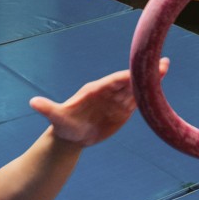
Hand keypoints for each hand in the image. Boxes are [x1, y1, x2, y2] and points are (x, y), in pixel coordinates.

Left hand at [29, 58, 168, 147]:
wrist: (72, 135)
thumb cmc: (63, 125)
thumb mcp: (56, 118)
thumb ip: (47, 109)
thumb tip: (33, 103)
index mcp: (94, 90)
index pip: (113, 81)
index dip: (127, 76)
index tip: (140, 71)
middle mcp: (108, 92)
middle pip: (128, 81)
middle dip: (144, 73)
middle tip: (162, 63)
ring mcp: (116, 100)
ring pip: (135, 88)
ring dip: (150, 80)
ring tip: (165, 69)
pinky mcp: (122, 110)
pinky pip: (137, 100)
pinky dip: (149, 94)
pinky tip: (161, 85)